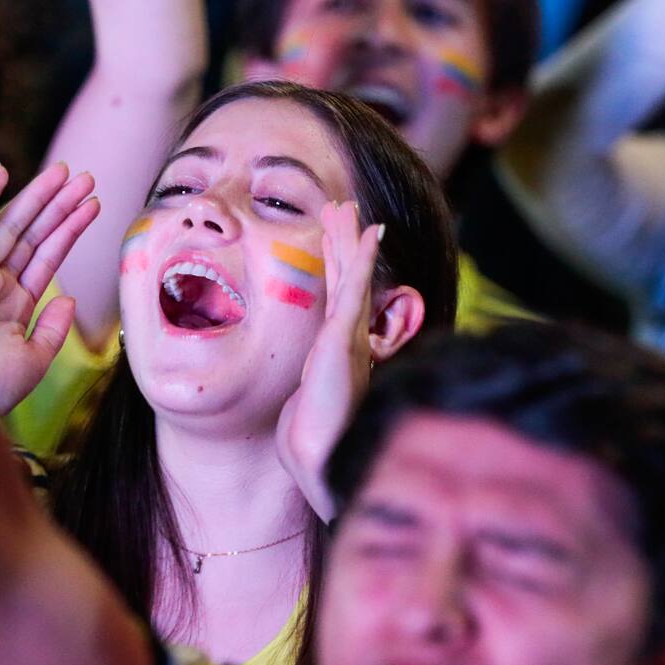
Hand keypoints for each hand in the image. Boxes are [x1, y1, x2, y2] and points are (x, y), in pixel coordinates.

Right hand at [0, 162, 100, 416]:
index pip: (48, 256)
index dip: (70, 229)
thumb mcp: (35, 360)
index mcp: (16, 304)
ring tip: (65, 172)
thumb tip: (69, 297)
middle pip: (34, 234)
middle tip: (86, 176)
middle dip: (60, 205)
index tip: (94, 204)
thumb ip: (54, 329)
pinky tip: (0, 173)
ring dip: (36, 197)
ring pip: (11, 225)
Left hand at [276, 201, 380, 521]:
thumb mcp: (298, 411)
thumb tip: (294, 409)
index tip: (333, 241)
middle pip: (346, 280)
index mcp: (337, 354)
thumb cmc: (308, 444)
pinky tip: (370, 230)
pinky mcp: (344, 337)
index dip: (336, 269)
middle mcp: (349, 340)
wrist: (318, 458)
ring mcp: (350, 337)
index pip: (337, 301)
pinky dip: (362, 257)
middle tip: (340, 208)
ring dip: (349, 239)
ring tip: (345, 206)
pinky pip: (356, 287)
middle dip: (342, 244)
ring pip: (352, 276)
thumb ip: (300, 399)